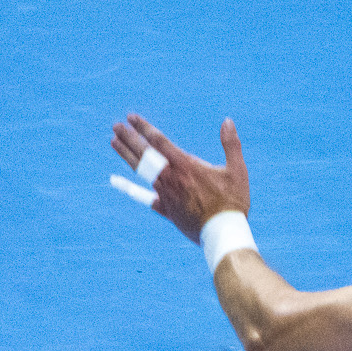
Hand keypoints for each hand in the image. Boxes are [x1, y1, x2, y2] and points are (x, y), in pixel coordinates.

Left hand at [111, 114, 249, 243]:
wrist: (222, 232)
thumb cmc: (233, 201)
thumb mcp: (237, 170)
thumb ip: (231, 144)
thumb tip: (227, 121)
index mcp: (186, 166)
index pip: (159, 141)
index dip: (144, 128)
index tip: (131, 118)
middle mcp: (170, 178)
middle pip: (144, 154)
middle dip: (129, 138)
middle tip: (116, 126)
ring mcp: (165, 194)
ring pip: (140, 171)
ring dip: (126, 155)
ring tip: (114, 142)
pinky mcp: (165, 208)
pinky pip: (143, 196)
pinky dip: (128, 188)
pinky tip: (116, 181)